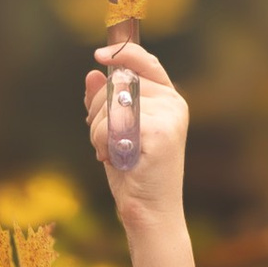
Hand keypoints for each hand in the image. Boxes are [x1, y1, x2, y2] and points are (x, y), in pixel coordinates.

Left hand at [84, 40, 202, 266]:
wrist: (149, 212)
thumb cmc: (133, 174)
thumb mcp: (114, 132)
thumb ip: (105, 103)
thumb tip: (93, 73)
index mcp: (168, 99)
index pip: (144, 62)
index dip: (121, 54)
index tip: (99, 56)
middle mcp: (173, 103)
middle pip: (118, 82)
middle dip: (99, 109)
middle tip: (106, 141)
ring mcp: (169, 117)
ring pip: (111, 103)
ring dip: (98, 130)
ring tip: (111, 153)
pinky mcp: (159, 133)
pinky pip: (112, 123)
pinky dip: (103, 142)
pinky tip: (115, 158)